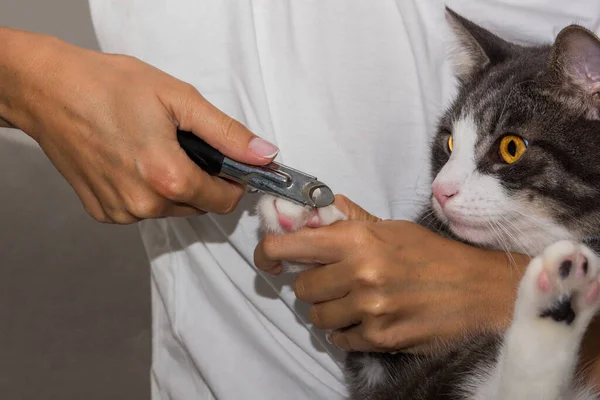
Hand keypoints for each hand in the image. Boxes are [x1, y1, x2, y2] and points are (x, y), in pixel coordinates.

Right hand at [0, 28, 278, 222]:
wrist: (49, 91)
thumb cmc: (110, 87)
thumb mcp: (179, 99)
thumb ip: (227, 133)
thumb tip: (264, 154)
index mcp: (168, 178)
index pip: (225, 201)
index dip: (234, 183)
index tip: (230, 165)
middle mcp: (145, 204)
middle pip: (199, 205)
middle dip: (203, 181)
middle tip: (184, 146)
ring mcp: (121, 212)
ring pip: (172, 209)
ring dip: (175, 186)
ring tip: (154, 148)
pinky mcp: (103, 212)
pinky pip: (143, 209)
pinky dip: (147, 191)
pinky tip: (132, 161)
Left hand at [255, 196, 529, 352]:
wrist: (481, 291)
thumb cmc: (435, 255)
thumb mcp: (393, 228)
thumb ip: (350, 220)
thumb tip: (318, 208)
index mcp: (358, 239)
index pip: (289, 245)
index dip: (270, 252)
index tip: (269, 258)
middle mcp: (360, 274)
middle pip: (301, 287)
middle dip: (311, 284)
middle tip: (331, 279)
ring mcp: (369, 309)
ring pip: (317, 316)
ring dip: (328, 309)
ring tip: (353, 299)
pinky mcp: (381, 339)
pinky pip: (339, 339)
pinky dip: (345, 331)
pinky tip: (365, 318)